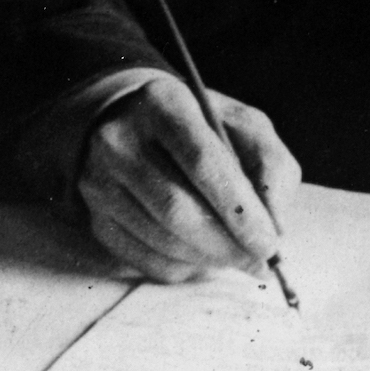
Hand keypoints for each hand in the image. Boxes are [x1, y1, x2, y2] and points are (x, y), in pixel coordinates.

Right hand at [79, 75, 300, 283]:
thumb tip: (274, 223)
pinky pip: (144, 258)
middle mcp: (120, 140)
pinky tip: (204, 257)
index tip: (269, 242)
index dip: (239, 208)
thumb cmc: (202, 126)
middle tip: (259, 261)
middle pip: (176, 207)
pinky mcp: (95, 217)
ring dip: (209, 258)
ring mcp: (100, 181)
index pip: (202, 161)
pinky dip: (184, 267)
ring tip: (238, 257)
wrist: (136, 123)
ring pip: (161, 238)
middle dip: (226, 243)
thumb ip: (271, 164)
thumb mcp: (243, 125)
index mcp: (163, 104)